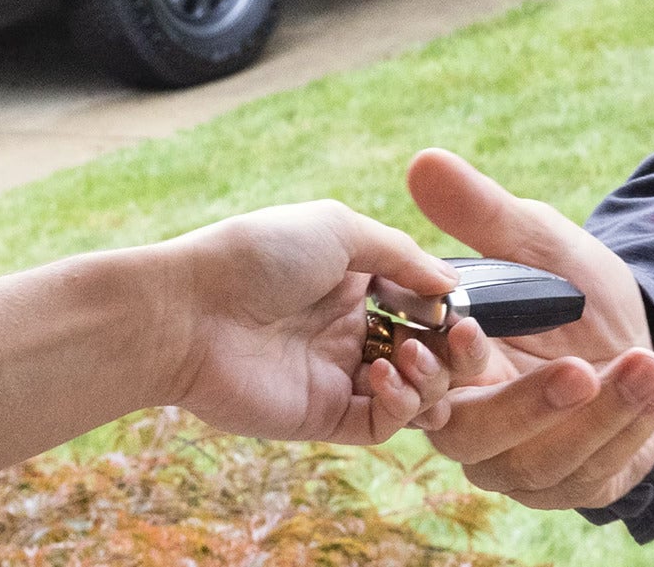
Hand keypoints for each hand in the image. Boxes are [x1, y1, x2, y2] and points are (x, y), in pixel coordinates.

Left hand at [152, 199, 460, 445]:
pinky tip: (379, 376)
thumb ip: (402, 254)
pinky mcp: (323, 417)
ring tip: (406, 355)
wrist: (190, 311)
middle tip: (454, 339)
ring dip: (430, 378)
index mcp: (356, 285)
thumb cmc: (258, 255)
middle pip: (431, 355)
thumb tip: (453, 285)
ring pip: (417, 394)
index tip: (463, 308)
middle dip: (454, 351)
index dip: (450, 312)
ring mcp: (339, 377)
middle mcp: (352, 332)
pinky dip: (400, 405)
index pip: (425, 307)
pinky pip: (383, 424)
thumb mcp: (338, 229)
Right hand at [407, 148, 653, 511]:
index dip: (443, 364)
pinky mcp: (568, 486)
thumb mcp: (534, 242)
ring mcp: (515, 466)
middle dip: (528, 405)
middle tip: (580, 370)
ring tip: (648, 365)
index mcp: (442, 370)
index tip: (474, 328)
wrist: (633, 332)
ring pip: (539, 461)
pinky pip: (591, 474)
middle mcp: (466, 426)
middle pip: (475, 436)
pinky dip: (630, 429)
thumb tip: (423, 162)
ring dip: (600, 416)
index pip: (421, 382)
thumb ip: (481, 213)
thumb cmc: (567, 288)